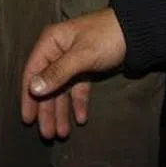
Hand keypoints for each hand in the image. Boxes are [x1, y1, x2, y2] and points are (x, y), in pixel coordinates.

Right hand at [21, 9, 124, 138]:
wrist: (138, 32)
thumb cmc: (106, 38)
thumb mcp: (82, 55)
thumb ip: (58, 73)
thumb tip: (33, 89)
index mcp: (50, 43)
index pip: (33, 71)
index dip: (28, 96)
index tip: (27, 118)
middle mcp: (57, 52)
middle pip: (47, 85)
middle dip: (47, 110)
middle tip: (47, 134)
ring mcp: (71, 62)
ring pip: (62, 90)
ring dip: (62, 111)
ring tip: (62, 133)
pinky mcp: (86, 69)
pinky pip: (78, 89)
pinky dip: (78, 103)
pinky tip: (81, 119)